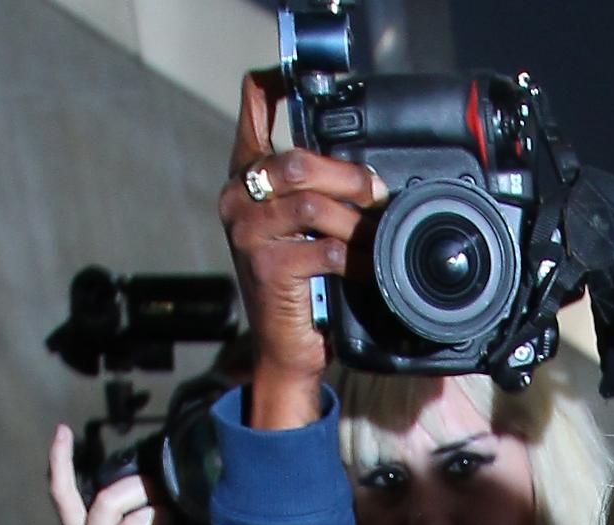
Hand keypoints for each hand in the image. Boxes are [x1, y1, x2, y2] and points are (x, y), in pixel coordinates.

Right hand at [221, 70, 385, 430]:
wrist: (284, 349)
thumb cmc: (298, 286)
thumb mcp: (298, 226)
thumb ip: (309, 188)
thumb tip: (362, 169)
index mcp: (244, 176)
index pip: (252, 108)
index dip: (279, 85)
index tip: (309, 85)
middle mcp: (238, 198)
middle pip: (297, 159)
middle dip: (347, 175)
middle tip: (375, 192)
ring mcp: (248, 233)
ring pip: (313, 204)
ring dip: (355, 219)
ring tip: (376, 232)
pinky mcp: (269, 267)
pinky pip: (325, 249)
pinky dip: (357, 260)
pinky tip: (370, 268)